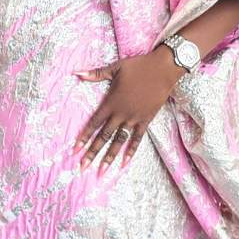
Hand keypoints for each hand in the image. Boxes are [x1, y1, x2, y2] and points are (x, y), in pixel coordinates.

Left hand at [71, 47, 180, 173]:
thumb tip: (76, 72)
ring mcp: (134, 118)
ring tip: (101, 171)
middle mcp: (121, 114)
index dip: (84, 137)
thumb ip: (95, 73)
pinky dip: (130, 151)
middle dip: (92, 153)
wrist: (163, 69)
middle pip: (104, 137)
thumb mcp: (115, 68)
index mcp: (111, 102)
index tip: (75, 150)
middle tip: (83, 167)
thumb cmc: (138, 66)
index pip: (94, 123)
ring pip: (119, 141)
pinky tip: (124, 163)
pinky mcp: (146, 120)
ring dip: (109, 156)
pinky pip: (137, 139)